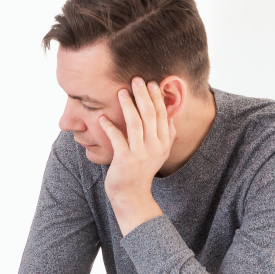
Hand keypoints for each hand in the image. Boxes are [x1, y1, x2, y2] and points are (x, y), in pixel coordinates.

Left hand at [101, 77, 172, 235]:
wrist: (132, 194)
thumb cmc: (142, 170)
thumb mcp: (159, 152)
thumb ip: (167, 135)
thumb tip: (172, 116)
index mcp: (164, 142)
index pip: (163, 114)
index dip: (157, 98)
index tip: (151, 83)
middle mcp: (155, 146)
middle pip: (151, 115)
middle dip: (144, 96)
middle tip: (136, 79)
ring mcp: (140, 153)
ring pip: (136, 124)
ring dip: (128, 106)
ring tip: (121, 91)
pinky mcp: (125, 160)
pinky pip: (117, 139)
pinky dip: (110, 127)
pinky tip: (102, 118)